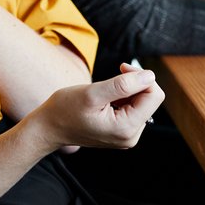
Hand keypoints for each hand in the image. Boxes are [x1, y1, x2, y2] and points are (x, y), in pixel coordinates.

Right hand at [32, 63, 163, 151]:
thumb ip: (123, 85)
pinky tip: (105, 99)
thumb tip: (150, 76)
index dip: (141, 77)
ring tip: (104, 92)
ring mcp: (127, 135)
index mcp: (126, 129)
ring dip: (127, 90)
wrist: (49, 126)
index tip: (121, 68)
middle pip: (150, 99)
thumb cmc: (65, 109)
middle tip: (113, 76)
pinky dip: (122, 97)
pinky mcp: (122, 132)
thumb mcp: (93, 93)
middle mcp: (131, 136)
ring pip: (142, 102)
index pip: (154, 96)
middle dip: (134, 83)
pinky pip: (133, 108)